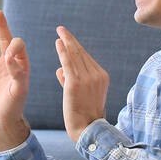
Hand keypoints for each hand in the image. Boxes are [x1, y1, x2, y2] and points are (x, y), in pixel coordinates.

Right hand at [0, 10, 30, 146]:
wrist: (0, 119)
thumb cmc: (14, 106)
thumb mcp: (19, 90)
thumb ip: (16, 73)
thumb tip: (8, 58)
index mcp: (21, 65)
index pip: (18, 46)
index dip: (13, 46)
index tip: (7, 56)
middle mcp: (8, 63)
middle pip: (5, 40)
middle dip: (2, 27)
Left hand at [54, 26, 108, 141]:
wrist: (88, 129)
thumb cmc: (84, 114)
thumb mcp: (81, 94)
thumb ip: (70, 80)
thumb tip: (59, 69)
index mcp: (102, 76)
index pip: (86, 58)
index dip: (76, 47)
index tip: (68, 38)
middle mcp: (96, 75)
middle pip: (81, 53)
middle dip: (71, 40)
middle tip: (62, 29)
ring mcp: (87, 79)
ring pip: (75, 56)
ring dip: (66, 42)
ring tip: (60, 32)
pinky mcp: (75, 84)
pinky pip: (68, 64)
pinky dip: (63, 52)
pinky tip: (58, 43)